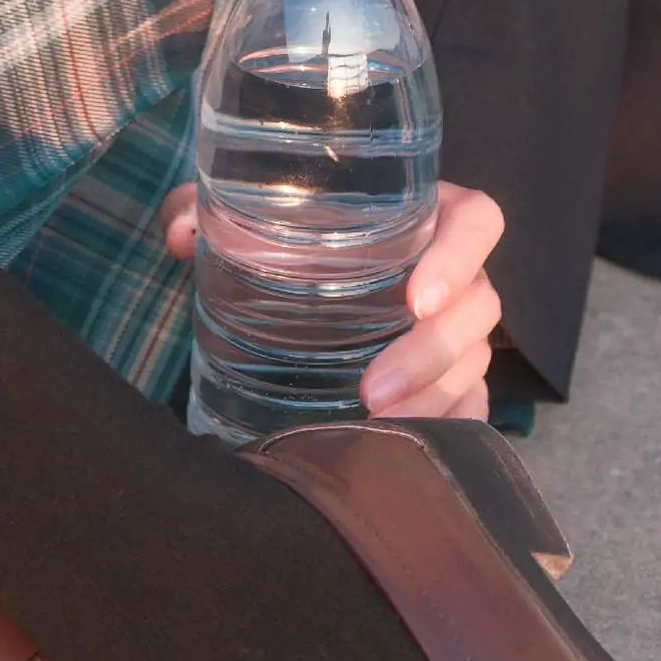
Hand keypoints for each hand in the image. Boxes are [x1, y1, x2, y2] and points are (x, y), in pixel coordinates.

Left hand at [157, 180, 506, 421]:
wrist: (294, 289)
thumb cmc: (286, 240)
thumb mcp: (243, 217)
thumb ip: (204, 208)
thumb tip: (182, 235)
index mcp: (425, 216)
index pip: (476, 221)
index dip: (459, 256)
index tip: (417, 299)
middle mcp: (456, 271)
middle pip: (478, 306)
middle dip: (429, 354)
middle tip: (373, 391)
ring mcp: (460, 328)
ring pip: (474, 362)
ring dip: (432, 398)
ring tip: (377, 429)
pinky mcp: (453, 377)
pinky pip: (469, 404)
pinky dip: (445, 427)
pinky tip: (404, 452)